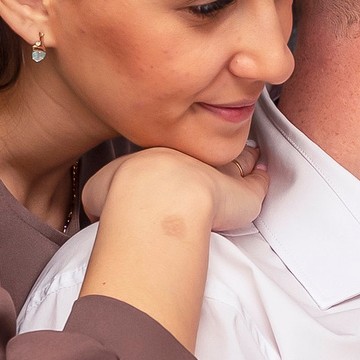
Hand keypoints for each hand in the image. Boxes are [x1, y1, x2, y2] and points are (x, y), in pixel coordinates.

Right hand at [87, 142, 268, 232]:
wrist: (159, 198)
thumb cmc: (125, 196)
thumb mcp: (98, 191)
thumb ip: (100, 196)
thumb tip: (99, 208)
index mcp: (158, 156)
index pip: (173, 153)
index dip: (177, 159)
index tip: (177, 163)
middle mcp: (192, 158)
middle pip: (207, 151)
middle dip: (211, 152)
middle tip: (217, 155)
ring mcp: (220, 171)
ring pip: (237, 158)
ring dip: (241, 159)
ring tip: (247, 159)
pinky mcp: (245, 193)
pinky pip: (258, 181)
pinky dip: (261, 178)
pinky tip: (262, 176)